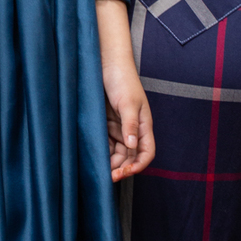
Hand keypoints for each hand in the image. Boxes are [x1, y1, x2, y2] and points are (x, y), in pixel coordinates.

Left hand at [103, 65, 154, 182]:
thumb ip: (130, 124)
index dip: (138, 165)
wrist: (107, 63)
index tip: (125, 172)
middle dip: (121, 168)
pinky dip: (101, 151)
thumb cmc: (122, 80)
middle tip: (108, 177)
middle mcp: (132, 129)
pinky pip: (105, 143)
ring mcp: (118, 127)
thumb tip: (132, 145)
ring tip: (99, 169)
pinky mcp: (105, 124)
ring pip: (116, 152)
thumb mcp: (127, 102)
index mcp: (144, 125)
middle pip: (130, 156)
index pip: (146, 152)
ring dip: (110, 162)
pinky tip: (93, 156)